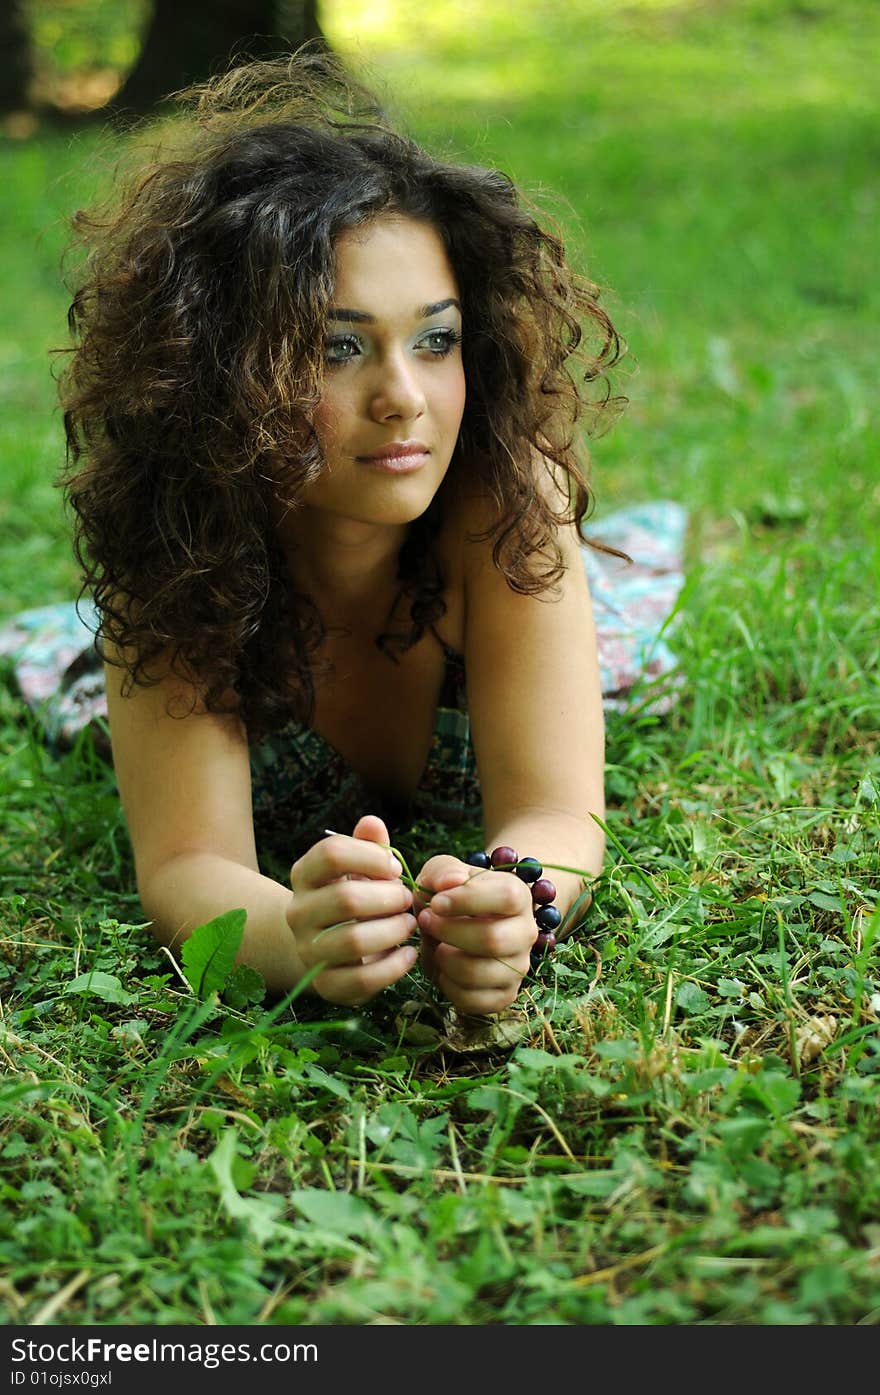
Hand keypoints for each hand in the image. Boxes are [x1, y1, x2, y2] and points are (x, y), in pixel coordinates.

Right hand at [287, 815, 417, 1005]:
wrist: (323, 944)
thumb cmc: (351, 895)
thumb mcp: (359, 867)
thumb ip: (369, 845)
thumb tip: (372, 823)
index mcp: (304, 875)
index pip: (331, 854)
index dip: (371, 857)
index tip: (394, 867)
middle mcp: (298, 912)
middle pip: (346, 899)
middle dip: (389, 897)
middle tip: (407, 899)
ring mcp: (308, 950)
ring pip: (353, 940)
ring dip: (393, 931)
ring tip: (409, 924)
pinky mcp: (326, 985)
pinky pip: (362, 979)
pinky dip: (394, 967)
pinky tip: (410, 954)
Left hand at [414, 854, 534, 1014]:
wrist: (461, 925)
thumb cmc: (453, 895)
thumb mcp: (444, 873)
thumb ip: (443, 871)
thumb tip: (453, 881)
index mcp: (517, 896)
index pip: (506, 897)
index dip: (467, 900)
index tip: (436, 902)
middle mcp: (525, 933)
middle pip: (493, 939)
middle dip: (449, 932)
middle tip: (426, 921)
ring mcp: (518, 967)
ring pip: (479, 973)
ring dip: (444, 960)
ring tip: (435, 946)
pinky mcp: (504, 995)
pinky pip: (473, 1000)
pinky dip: (448, 986)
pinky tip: (443, 968)